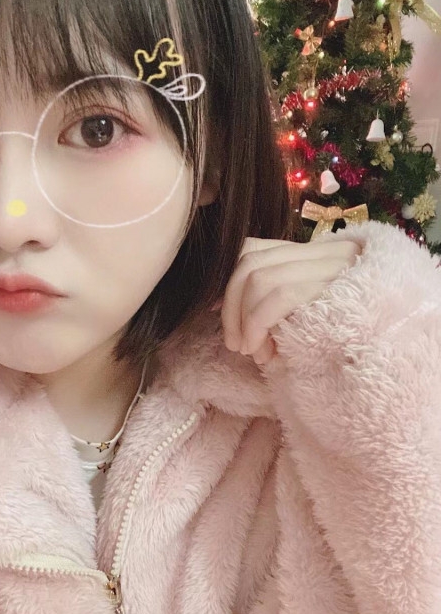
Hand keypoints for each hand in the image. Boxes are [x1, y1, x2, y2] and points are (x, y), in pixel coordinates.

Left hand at [216, 235, 361, 365]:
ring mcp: (333, 266)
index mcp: (317, 254)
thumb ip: (274, 299)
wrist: (396, 366)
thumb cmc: (346, 344)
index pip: (254, 247)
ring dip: (242, 321)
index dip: (226, 278)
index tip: (216, 311)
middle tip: (234, 343)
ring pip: (258, 278)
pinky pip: (277, 296)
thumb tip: (221, 304)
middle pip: (250, 262)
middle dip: (229, 305)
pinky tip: (262, 352)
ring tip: (251, 351)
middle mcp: (326, 252)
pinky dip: (256, 325)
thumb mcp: (306, 316)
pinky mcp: (334, 288)